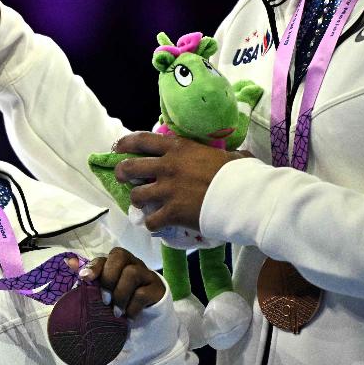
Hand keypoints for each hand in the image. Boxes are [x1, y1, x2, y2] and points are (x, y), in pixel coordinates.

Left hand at [73, 247, 165, 318]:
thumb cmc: (119, 297)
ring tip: (116, 313)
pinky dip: (133, 307)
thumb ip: (89, 278)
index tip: (84, 278)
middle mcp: (131, 262)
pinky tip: (129, 316)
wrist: (147, 311)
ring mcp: (145, 273)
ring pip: (132, 273)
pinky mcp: (156, 288)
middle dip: (108, 278)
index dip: (94, 266)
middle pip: (120, 256)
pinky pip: (143, 293)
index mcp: (115, 262)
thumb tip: (68, 261)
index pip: (104, 256)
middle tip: (104, 300)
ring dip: (120, 295)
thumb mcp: (103, 290)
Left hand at [112, 131, 250, 231]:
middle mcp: (167, 167)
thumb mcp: (228, 155)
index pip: (142, 140)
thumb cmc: (242, 174)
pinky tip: (158, 223)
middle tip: (124, 178)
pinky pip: (150, 220)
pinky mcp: (171, 213)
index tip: (117, 147)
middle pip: (129, 167)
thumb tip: (232, 155)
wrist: (246, 198)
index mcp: (179, 148)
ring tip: (145, 203)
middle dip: (121, 173)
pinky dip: (152, 223)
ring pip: (136, 195)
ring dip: (138, 200)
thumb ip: (219, 154)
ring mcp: (167, 190)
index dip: (125, 143)